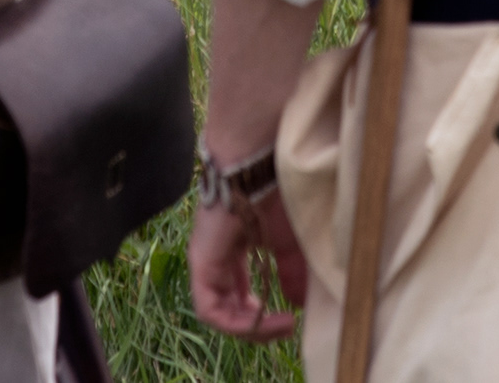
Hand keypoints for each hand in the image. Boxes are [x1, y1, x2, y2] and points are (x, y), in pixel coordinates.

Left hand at [189, 191, 308, 340]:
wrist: (257, 170)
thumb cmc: (273, 196)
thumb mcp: (288, 244)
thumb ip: (291, 274)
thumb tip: (298, 305)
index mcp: (233, 252)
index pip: (240, 295)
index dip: (262, 314)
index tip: (290, 319)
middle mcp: (215, 260)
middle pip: (229, 307)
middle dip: (256, 325)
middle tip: (283, 329)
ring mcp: (205, 263)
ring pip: (219, 313)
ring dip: (249, 328)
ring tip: (279, 327)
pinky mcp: (200, 265)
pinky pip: (210, 310)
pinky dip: (236, 322)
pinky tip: (262, 320)